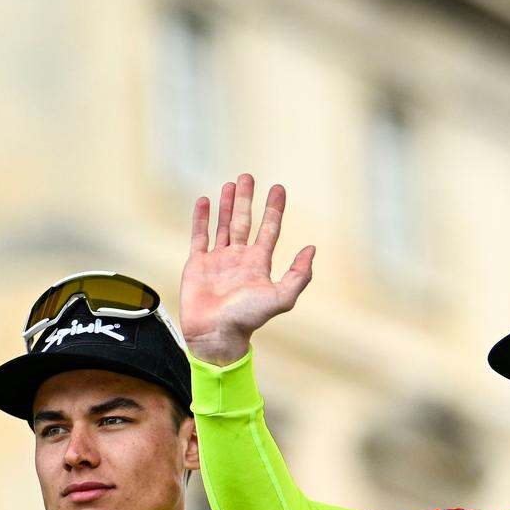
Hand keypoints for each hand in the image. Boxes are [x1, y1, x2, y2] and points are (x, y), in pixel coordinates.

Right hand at [179, 173, 315, 364]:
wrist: (216, 333)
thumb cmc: (248, 319)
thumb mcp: (282, 297)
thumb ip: (299, 275)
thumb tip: (312, 249)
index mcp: (259, 263)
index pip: (269, 229)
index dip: (274, 208)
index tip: (278, 188)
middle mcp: (239, 258)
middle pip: (245, 221)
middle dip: (247, 199)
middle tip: (248, 176)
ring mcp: (218, 259)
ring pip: (223, 224)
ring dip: (227, 204)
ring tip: (230, 184)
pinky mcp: (197, 263)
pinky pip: (199, 235)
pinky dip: (201, 218)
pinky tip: (204, 201)